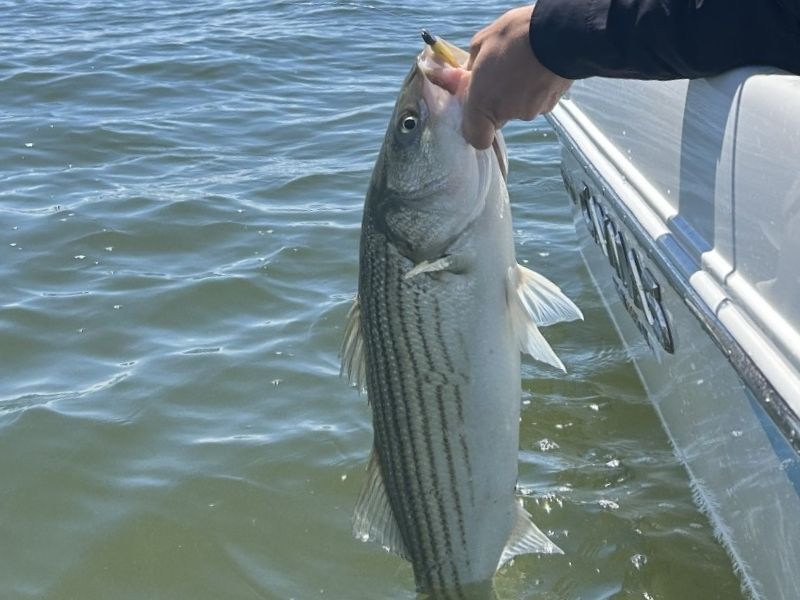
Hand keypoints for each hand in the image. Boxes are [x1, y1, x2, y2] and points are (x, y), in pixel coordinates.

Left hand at [461, 5, 572, 148]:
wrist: (563, 32)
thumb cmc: (517, 35)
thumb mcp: (482, 42)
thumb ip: (468, 66)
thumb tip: (459, 76)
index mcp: (484, 102)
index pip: (477, 139)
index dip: (475, 126)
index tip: (474, 105)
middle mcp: (508, 113)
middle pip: (498, 117)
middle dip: (495, 100)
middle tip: (498, 72)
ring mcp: (532, 111)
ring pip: (519, 107)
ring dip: (517, 91)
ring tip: (522, 63)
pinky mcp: (552, 105)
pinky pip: (537, 100)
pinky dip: (535, 88)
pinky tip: (537, 66)